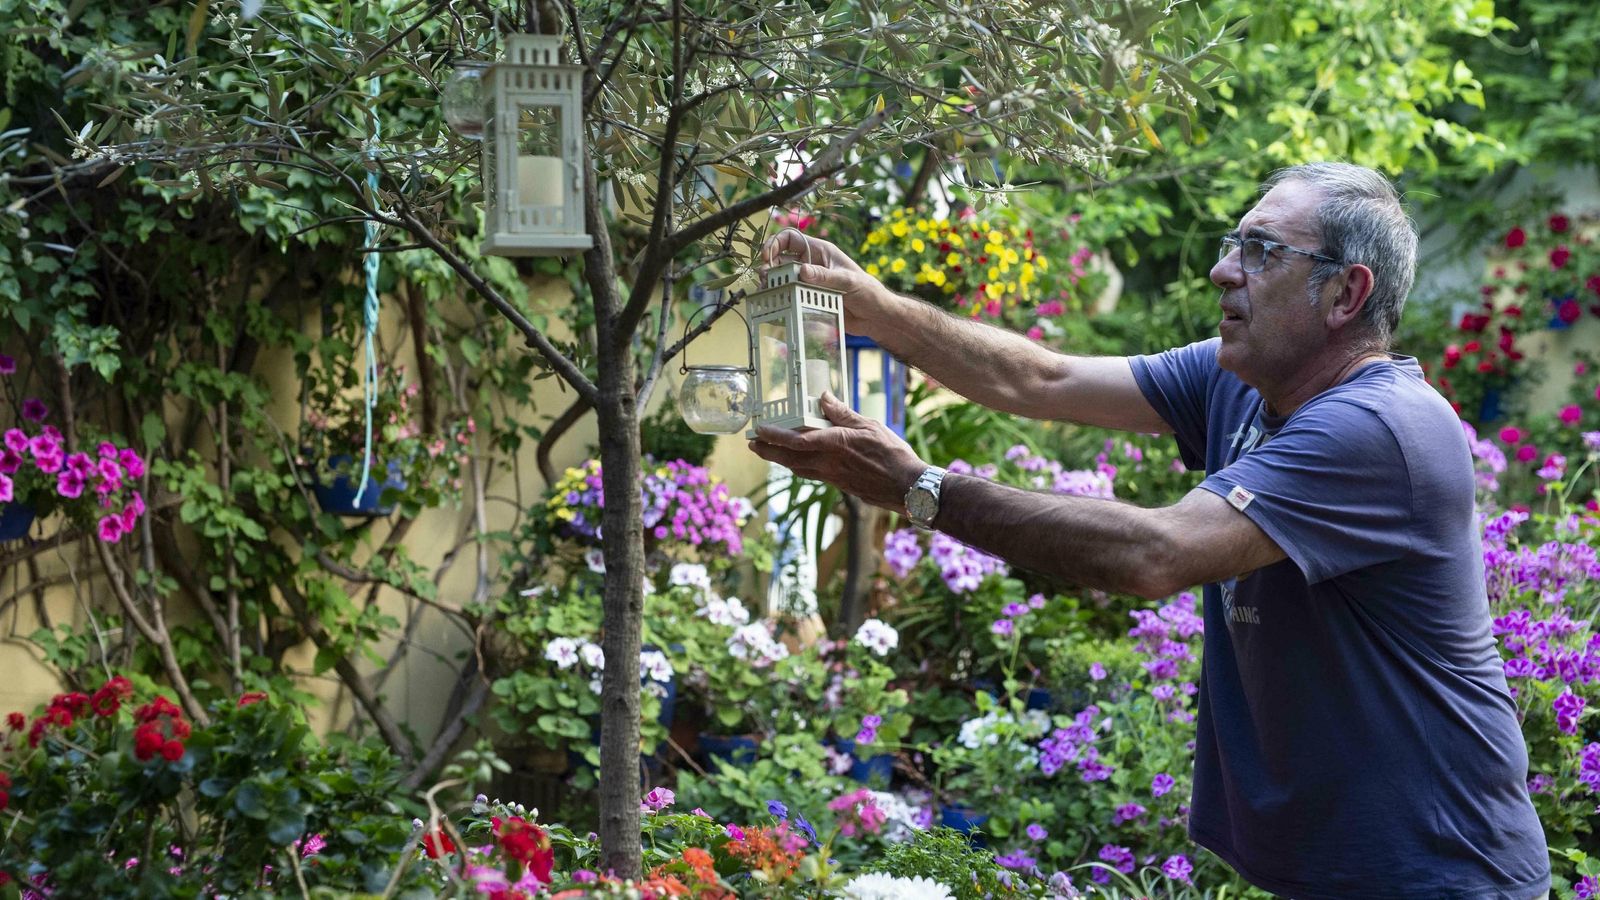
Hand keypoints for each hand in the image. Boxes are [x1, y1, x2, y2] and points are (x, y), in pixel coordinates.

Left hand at [747, 391, 927, 511]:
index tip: (758, 430)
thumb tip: (823, 397)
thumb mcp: (869, 425)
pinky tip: (799, 462)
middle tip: (752, 445)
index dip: (774, 436)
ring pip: (799, 469)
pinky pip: (813, 475)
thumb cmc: (893, 455)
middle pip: (790, 459)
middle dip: (768, 452)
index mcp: (835, 445)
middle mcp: (829, 464)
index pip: (796, 440)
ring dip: (781, 461)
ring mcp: (833, 477)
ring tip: (769, 452)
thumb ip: (843, 413)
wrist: (908, 487)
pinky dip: (800, 467)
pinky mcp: (840, 485)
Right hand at [761, 228, 897, 335]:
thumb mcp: (847, 281)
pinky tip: (776, 304)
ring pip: (782, 278)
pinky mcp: (808, 298)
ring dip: (772, 284)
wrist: (875, 317)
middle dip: (769, 267)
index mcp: (820, 251)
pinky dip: (780, 298)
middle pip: (780, 259)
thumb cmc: (868, 292)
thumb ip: (825, 277)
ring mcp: (808, 282)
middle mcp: (811, 264)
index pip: (790, 239)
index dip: (775, 244)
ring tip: (769, 292)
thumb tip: (802, 271)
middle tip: (767, 280)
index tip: (767, 258)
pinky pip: (789, 295)